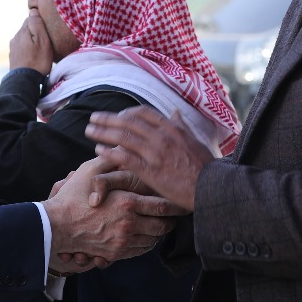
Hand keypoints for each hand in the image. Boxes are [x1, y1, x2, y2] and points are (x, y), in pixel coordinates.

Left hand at [8, 11, 53, 72]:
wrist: (24, 81)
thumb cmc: (37, 60)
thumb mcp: (43, 40)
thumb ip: (37, 24)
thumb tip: (32, 11)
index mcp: (22, 31)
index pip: (31, 18)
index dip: (40, 22)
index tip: (47, 30)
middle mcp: (15, 37)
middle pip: (27, 28)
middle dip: (35, 32)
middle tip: (45, 41)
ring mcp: (13, 48)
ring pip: (24, 39)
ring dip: (31, 42)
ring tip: (40, 50)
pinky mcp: (13, 57)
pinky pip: (22, 48)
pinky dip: (27, 50)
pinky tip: (33, 57)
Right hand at [44, 154, 186, 268]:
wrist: (55, 226)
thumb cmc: (72, 197)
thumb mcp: (91, 172)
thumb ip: (111, 159)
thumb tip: (123, 144)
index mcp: (127, 203)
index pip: (161, 206)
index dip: (175, 204)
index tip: (181, 201)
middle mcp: (129, 224)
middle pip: (162, 226)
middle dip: (171, 221)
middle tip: (176, 215)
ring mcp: (122, 241)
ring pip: (153, 240)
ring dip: (159, 233)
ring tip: (162, 224)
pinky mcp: (115, 253)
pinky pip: (139, 250)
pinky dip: (147, 244)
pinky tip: (146, 235)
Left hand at [85, 106, 214, 209]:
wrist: (212, 188)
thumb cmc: (205, 166)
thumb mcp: (195, 140)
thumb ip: (182, 126)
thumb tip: (175, 112)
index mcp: (172, 128)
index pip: (143, 113)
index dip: (126, 113)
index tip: (116, 115)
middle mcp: (162, 136)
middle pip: (128, 122)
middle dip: (108, 119)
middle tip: (93, 118)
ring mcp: (155, 153)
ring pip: (123, 137)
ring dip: (103, 132)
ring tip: (89, 131)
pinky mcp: (151, 171)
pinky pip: (125, 158)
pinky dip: (110, 152)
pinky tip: (99, 151)